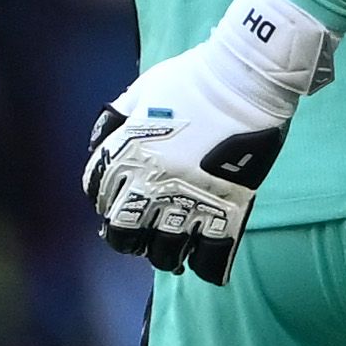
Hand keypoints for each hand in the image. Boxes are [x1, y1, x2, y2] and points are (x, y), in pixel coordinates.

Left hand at [82, 0, 337, 282]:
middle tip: (137, 235)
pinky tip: (203, 265)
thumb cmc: (195, 78)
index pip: (97, 194)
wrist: (247, 77)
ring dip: (164, 255)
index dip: (105, 202)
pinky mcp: (229, 206)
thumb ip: (115, 121)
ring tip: (171, 250)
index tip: (118, 203)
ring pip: (164, 253)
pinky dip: (206, 268)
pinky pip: (212, 255)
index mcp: (126, 152)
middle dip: (126, 239)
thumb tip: (100, 145)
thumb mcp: (140, 91)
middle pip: (123, 234)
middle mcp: (152, 182)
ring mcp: (191, 198)